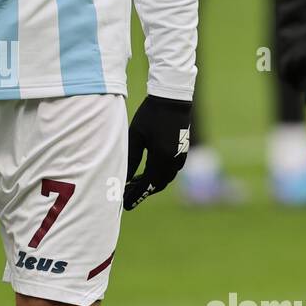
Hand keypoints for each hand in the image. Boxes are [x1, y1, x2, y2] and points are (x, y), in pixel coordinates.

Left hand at [124, 94, 190, 209]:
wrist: (172, 100)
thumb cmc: (150, 115)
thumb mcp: (135, 136)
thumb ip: (130, 159)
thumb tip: (123, 179)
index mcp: (161, 158)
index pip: (147, 185)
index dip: (136, 196)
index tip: (125, 205)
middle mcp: (173, 161)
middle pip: (157, 185)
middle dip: (142, 192)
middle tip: (126, 196)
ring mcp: (180, 157)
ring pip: (164, 179)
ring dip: (150, 184)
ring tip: (133, 185)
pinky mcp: (182, 153)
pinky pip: (170, 172)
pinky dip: (158, 176)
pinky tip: (146, 173)